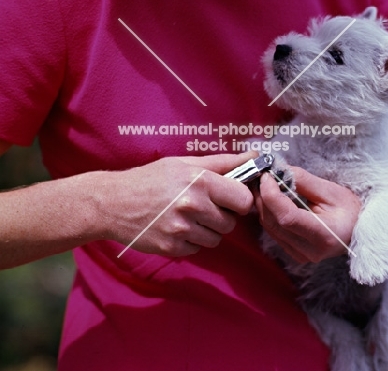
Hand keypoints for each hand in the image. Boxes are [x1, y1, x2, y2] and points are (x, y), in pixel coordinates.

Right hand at [97, 152, 255, 256]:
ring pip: (216, 238)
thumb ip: (222, 163)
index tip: (231, 199)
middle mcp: (193, 205)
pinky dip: (191, 241)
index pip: (243, 200)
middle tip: (204, 206)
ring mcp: (181, 229)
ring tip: (188, 216)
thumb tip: (254, 158)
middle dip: (222, 216)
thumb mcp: (184, 163)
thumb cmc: (151, 179)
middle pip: (231, 223)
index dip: (240, 200)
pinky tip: (176, 228)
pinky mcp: (172, 248)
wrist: (113, 202)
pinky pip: (197, 248)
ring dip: (207, 230)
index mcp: (200, 181)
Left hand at [254, 166, 360, 262]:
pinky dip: (268, 213)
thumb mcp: (332, 191)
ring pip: (269, 227)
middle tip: (262, 175)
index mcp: (324, 235)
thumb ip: (304, 181)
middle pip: (274, 222)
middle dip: (263, 196)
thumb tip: (279, 171)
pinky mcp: (293, 253)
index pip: (287, 217)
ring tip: (266, 184)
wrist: (357, 230)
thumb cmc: (349, 210)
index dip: (272, 195)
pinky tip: (273, 199)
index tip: (267, 177)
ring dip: (263, 203)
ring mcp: (300, 255)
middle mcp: (310, 250)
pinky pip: (272, 231)